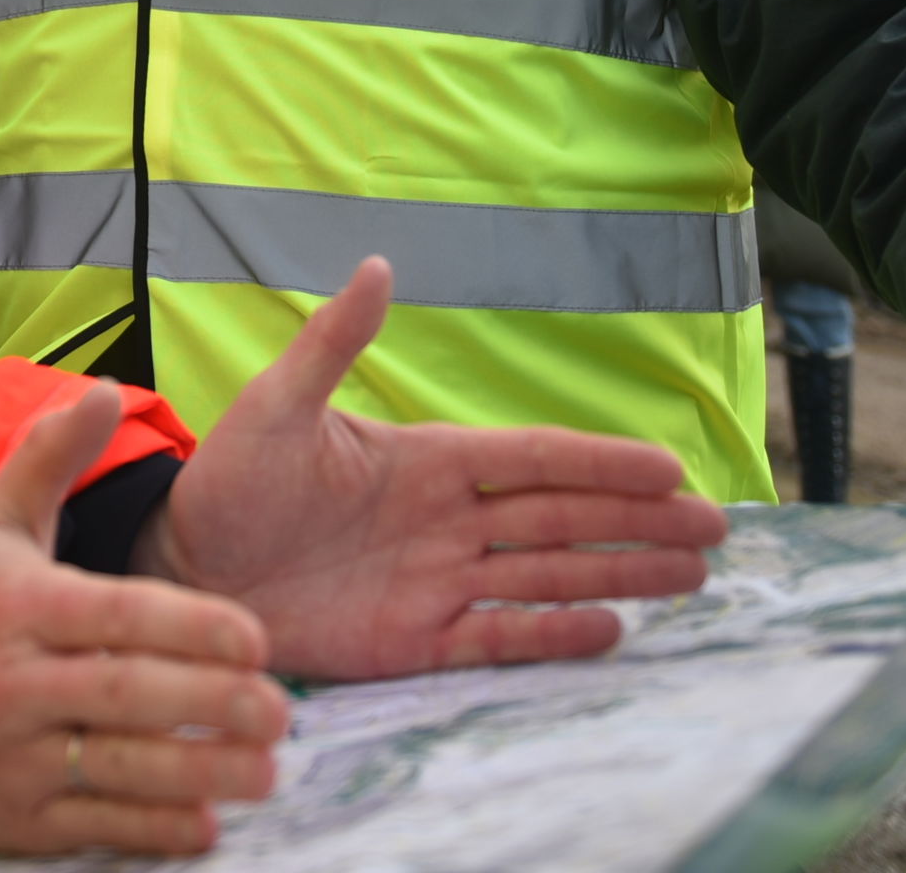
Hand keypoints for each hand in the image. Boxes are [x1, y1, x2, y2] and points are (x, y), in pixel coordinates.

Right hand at [0, 377, 289, 856]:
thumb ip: (51, 454)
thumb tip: (104, 388)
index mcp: (24, 606)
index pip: (116, 614)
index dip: (189, 625)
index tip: (255, 637)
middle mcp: (19, 681)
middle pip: (126, 693)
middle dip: (207, 702)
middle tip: (280, 708)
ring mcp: (16, 756)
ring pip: (118, 767)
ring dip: (197, 772)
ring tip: (265, 769)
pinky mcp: (16, 821)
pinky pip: (94, 826)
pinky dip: (152, 830)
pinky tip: (206, 826)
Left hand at [138, 257, 727, 678]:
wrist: (188, 566)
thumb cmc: (230, 478)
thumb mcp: (278, 403)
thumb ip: (333, 342)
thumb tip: (378, 264)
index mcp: (424, 459)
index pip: (532, 459)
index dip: (599, 463)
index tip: (669, 467)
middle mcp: (447, 520)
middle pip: (562, 519)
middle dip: (638, 521)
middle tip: (717, 529)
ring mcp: (439, 581)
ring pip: (549, 577)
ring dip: (621, 574)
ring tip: (694, 577)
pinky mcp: (418, 641)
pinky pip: (500, 639)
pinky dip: (555, 635)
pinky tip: (613, 630)